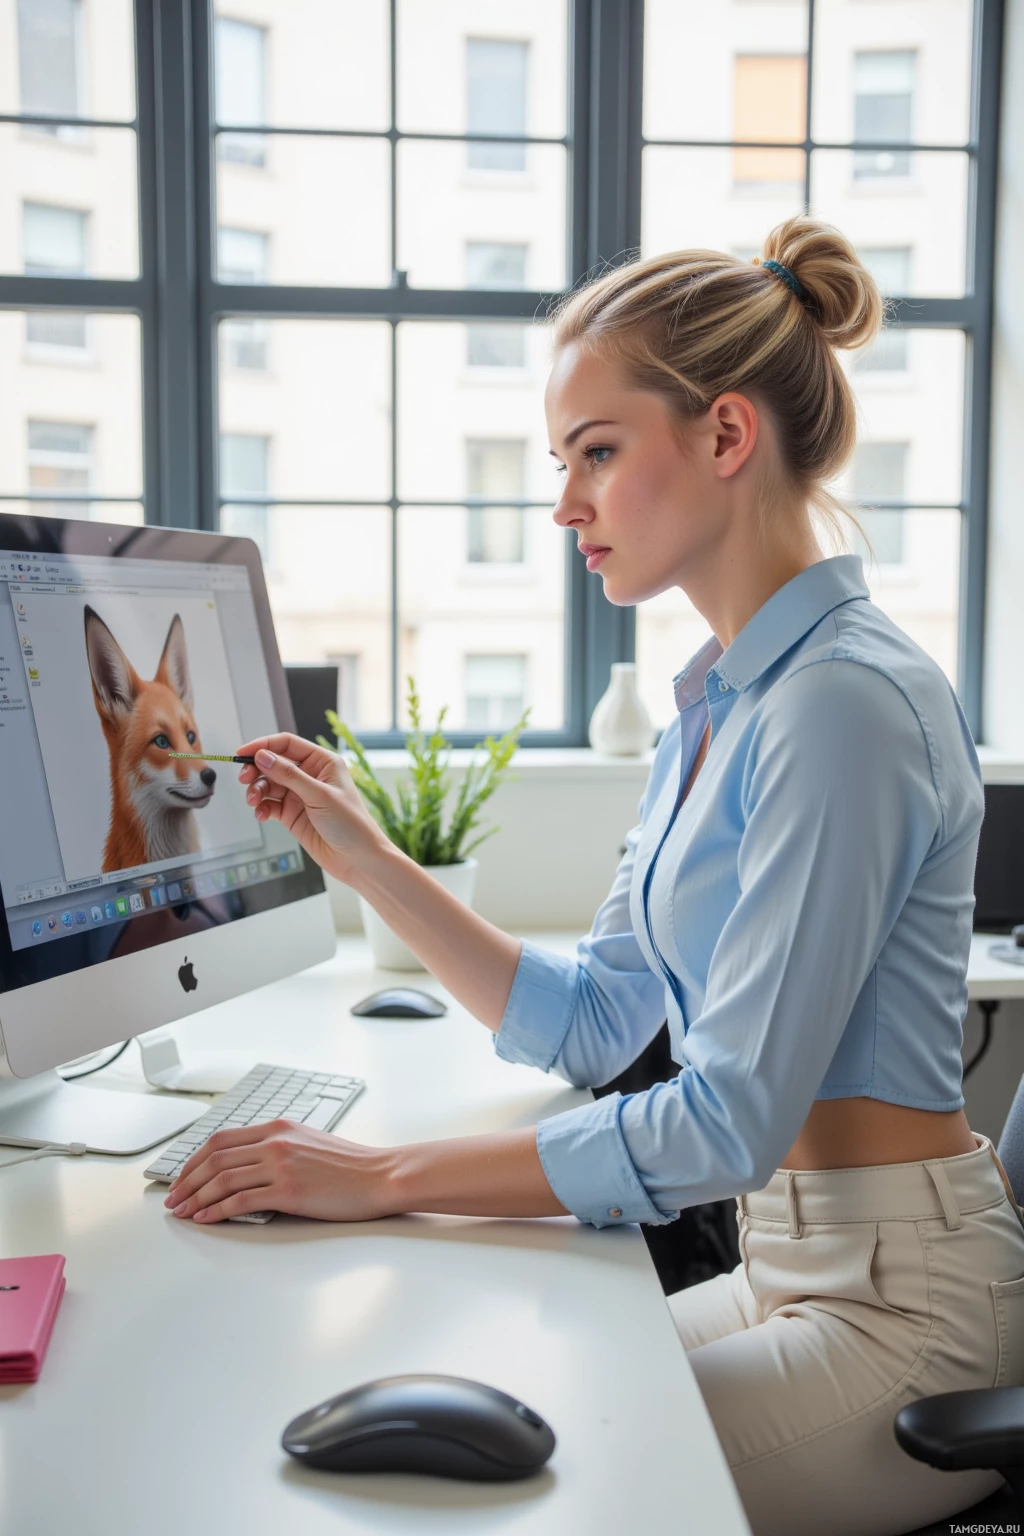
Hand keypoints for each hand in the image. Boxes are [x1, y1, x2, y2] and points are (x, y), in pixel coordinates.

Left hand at [163, 1120, 397, 1223]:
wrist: (379, 1175)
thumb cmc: (350, 1165)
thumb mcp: (308, 1142)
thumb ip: (277, 1147)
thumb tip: (246, 1166)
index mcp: (278, 1127)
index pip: (221, 1139)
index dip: (194, 1159)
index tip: (182, 1176)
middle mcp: (275, 1141)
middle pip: (214, 1158)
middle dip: (186, 1180)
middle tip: (173, 1198)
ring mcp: (281, 1165)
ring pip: (222, 1179)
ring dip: (196, 1196)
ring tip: (183, 1211)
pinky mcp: (287, 1191)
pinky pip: (240, 1201)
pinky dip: (216, 1210)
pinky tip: (206, 1218)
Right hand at [235, 732, 386, 884]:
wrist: (357, 859)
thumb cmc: (351, 824)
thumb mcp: (319, 795)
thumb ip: (289, 775)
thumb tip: (263, 756)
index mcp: (322, 762)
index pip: (287, 744)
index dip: (263, 745)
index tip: (242, 753)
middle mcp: (310, 775)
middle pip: (274, 763)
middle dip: (256, 770)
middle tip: (244, 779)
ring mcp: (300, 795)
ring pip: (268, 784)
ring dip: (257, 791)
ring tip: (253, 802)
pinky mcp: (292, 814)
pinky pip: (270, 804)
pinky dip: (262, 808)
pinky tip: (261, 814)